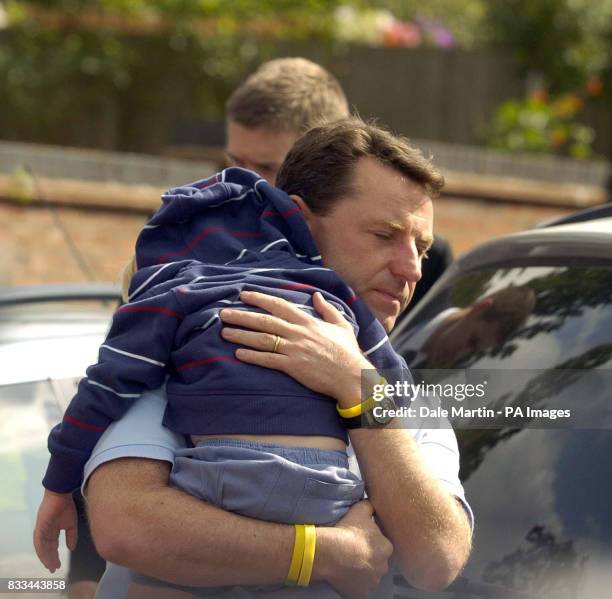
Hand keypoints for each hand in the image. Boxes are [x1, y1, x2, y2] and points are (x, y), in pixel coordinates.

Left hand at [33, 489, 77, 571]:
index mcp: (52, 532)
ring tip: (51, 565)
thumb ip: (71, 536)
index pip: (52, 547)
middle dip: (50, 560)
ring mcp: (41, 530)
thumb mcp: (71, 524)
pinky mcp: (39, 526)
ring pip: (41, 548)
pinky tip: (45, 555)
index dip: (55, 557)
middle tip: (53, 569)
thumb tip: (71, 548)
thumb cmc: (66, 506)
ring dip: (45, 557)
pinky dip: (41, 549)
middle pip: (46, 550)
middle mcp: (45, 533)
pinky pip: (38, 541)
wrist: (61, 494)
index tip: (58, 566)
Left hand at [219, 291, 370, 405]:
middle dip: (242, 316)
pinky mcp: (293, 366)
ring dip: (241, 335)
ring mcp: (294, 350)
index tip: (244, 295)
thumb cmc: (347, 352)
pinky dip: (252, 356)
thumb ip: (327, 309)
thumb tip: (316, 295)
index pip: (279, 305)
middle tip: (224, 313)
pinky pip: (268, 360)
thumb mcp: (341, 325)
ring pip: (262, 339)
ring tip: (224, 332)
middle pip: (265, 321)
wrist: (352, 376)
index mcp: (308, 321)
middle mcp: (298, 333)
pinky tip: (238, 354)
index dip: (260, 299)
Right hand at [315, 500, 392, 598]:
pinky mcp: (360, 594)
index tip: (360, 539)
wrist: (333, 552)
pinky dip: (353, 584)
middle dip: (368, 557)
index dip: (371, 542)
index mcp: (387, 548)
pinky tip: (345, 575)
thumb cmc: (348, 530)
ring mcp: (372, 583)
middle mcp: (383, 567)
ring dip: (361, 571)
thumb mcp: (360, 509)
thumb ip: (370, 506)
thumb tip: (372, 505)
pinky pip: (358, 589)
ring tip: (347, 562)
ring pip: (369, 576)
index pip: (383, 545)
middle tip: (353, 550)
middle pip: (377, 562)